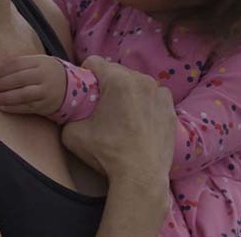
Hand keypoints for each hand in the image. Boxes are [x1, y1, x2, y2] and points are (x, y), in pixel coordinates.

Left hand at [0, 55, 66, 115]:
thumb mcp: (39, 62)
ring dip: (4, 98)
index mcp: (41, 62)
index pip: (18, 64)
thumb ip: (21, 65)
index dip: (3, 71)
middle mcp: (44, 76)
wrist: (71, 87)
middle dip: (1, 85)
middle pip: (19, 79)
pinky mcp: (45, 106)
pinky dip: (13, 108)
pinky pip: (26, 107)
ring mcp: (45, 92)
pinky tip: (2, 107)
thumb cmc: (47, 73)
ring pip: (22, 95)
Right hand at [60, 56, 175, 186]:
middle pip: (117, 72)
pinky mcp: (171, 108)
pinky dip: (145, 103)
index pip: (94, 61)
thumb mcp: (72, 133)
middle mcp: (141, 80)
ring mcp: (160, 93)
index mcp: (118, 80)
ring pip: (136, 83)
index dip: (85, 75)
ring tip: (122, 116)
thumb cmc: (107, 153)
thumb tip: (70, 109)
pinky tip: (139, 123)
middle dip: (107, 84)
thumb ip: (70, 114)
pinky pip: (153, 96)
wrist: (140, 177)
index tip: (85, 92)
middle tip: (102, 107)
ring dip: (128, 93)